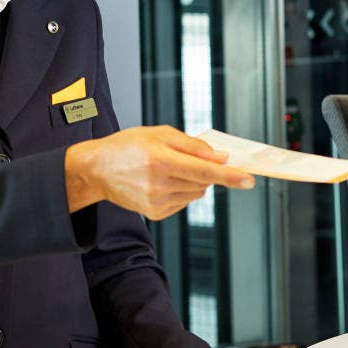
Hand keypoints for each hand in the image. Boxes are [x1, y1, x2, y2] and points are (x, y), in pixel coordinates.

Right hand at [65, 126, 254, 219]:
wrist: (98, 169)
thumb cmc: (128, 146)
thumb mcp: (160, 133)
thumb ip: (193, 145)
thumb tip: (221, 157)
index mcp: (160, 159)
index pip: (204, 170)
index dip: (230, 175)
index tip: (249, 180)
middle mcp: (159, 184)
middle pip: (204, 181)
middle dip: (206, 170)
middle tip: (186, 159)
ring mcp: (156, 202)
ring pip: (197, 193)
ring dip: (193, 181)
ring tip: (167, 169)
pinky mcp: (155, 213)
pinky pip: (184, 202)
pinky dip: (181, 191)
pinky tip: (161, 182)